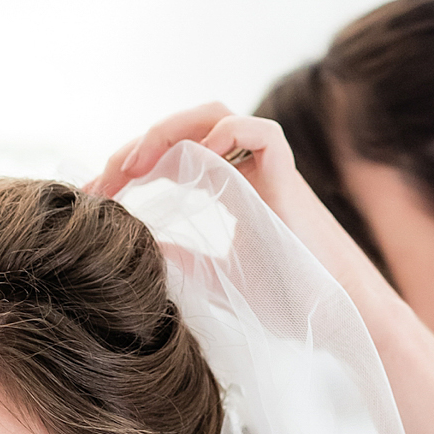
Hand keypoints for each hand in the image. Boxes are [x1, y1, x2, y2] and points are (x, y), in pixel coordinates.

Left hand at [84, 103, 385, 304]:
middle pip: (186, 127)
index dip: (130, 168)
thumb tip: (136, 246)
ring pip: (217, 115)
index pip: (171, 156)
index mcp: (230, 187)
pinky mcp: (291, 177)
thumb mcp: (216, 279)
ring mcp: (270, 169)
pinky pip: (260, 131)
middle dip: (139, 146)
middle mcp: (248, 169)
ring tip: (136, 163)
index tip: (94, 196)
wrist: (339, 318)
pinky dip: (227, 133)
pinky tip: (196, 157)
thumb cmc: (288, 301)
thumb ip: (181, 259)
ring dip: (170, 130)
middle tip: (104, 180)